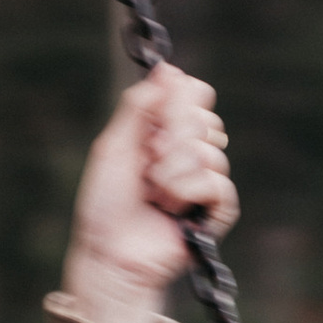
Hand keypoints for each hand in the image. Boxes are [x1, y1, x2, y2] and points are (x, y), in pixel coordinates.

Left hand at [61, 60, 235, 322]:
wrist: (110, 254)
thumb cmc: (105, 204)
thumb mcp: (114, 146)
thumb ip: (138, 106)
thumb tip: (168, 68)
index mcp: (163, 131)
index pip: (194, 94)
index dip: (181, 98)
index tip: (157, 115)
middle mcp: (188, 151)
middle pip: (205, 119)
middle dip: (171, 139)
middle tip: (147, 162)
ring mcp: (205, 180)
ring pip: (211, 151)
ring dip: (173, 172)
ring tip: (154, 194)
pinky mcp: (217, 209)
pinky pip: (218, 183)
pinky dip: (189, 192)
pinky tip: (172, 208)